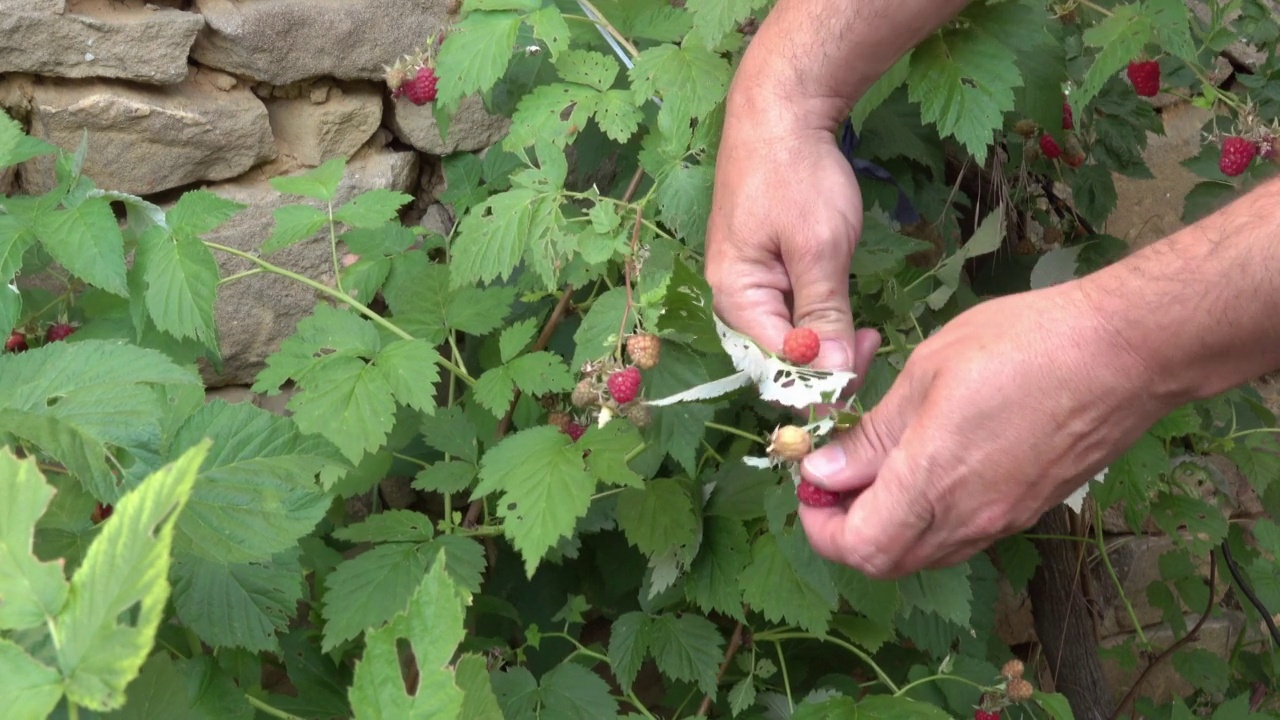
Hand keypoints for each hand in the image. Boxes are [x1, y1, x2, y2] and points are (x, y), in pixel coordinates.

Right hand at [704, 111, 879, 376]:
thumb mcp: (818, 248)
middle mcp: (735, 301)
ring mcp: (751, 287)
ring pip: (791, 340)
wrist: (781, 112)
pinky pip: (794, 315)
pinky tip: (853, 318)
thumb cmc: (795, 176)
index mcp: (736, 299)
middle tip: (875, 343)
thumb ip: (825, 314)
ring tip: (871, 334)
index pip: (776, 366)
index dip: (820, 379)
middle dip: (828, 364)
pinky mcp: (769, 273)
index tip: (867, 361)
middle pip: (779, 359)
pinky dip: (824, 322)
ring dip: (831, 345)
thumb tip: (834, 376)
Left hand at [795, 282, 1174, 578]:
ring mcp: (1002, 520)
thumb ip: (873, 433)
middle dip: (846, 526)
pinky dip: (926, 514)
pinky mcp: (1026, 509)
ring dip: (885, 522)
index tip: (813, 480)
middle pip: (885, 560)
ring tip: (876, 461)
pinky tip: (925, 460)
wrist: (1126, 353)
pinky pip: (959, 534)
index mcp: (933, 482)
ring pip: (923, 551)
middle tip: (836, 472)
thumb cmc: (1023, 343)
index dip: (820, 524)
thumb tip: (824, 470)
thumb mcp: (928, 372)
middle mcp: (969, 518)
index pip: (857, 547)